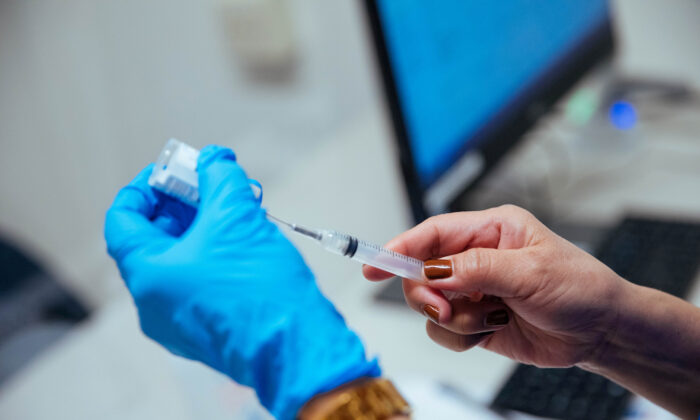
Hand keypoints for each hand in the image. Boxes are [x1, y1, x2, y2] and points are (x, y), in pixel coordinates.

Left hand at [105, 146, 378, 419]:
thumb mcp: (237, 215)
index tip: (172, 172)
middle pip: (153, 239)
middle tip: (210, 184)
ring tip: (236, 208)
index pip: (123, 220)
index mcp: (148, 275)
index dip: (144, 188)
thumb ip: (220, 177)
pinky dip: (212, 255)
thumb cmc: (261, 289)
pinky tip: (243, 239)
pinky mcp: (205, 330)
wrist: (298, 346)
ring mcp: (177, 322)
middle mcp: (153, 304)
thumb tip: (214, 159)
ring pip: (179, 262)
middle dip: (183, 205)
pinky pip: (197, 283)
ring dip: (203, 228)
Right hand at [364, 205, 625, 367]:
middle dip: (430, 295)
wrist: (600, 331)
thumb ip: (478, 269)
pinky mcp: (475, 320)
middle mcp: (477, 258)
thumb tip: (434, 271)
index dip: (399, 248)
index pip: (433, 234)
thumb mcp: (531, 272)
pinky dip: (462, 337)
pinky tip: (492, 330)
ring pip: (431, 306)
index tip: (373, 266)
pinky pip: (444, 332)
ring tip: (489, 319)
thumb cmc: (579, 288)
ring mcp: (474, 291)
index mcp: (491, 230)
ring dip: (455, 320)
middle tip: (449, 308)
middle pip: (422, 273)